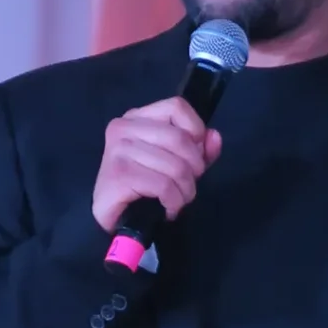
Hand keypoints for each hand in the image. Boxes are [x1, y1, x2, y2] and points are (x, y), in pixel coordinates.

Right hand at [91, 97, 221, 232]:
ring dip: (185, 191)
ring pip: (175, 166)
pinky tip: (168, 209)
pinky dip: (173, 202)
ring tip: (177, 201)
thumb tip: (214, 137)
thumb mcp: (176, 164)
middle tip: (187, 187)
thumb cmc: (142, 189)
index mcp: (137, 118)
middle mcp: (124, 128)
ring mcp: (119, 150)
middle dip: (194, 169)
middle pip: (179, 138)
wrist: (113, 220)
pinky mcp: (119, 175)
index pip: (176, 107)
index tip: (196, 154)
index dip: (196, 129)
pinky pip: (164, 185)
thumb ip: (198, 149)